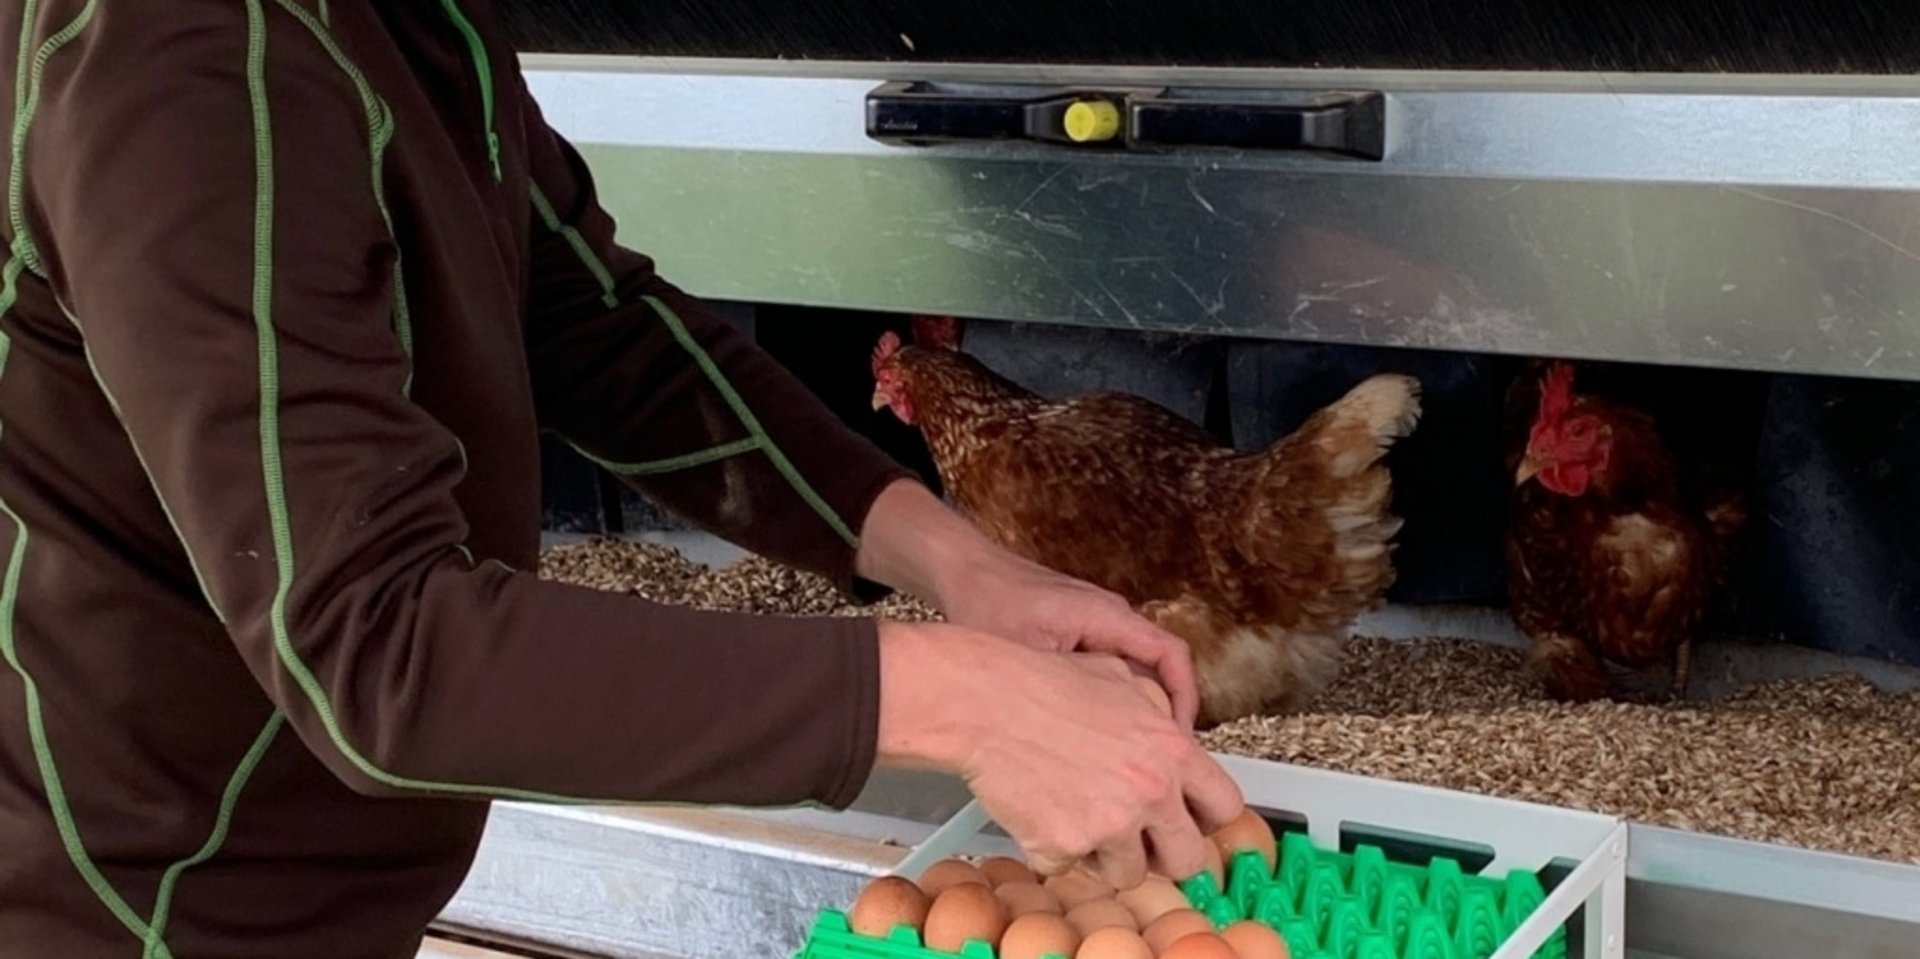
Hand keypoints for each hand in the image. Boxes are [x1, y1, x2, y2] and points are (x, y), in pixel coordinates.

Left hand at [854, 479, 1199, 726]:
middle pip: (1161, 670)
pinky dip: (1113, 704)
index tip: (1181, 741)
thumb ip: (1060, 691)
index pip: (1170, 656)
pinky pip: (1113, 673)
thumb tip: (1084, 743)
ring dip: (1138, 714)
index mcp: (1107, 616)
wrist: (962, 571)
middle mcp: (1112, 618)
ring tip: (1128, 759)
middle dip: (1164, 718)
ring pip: (1137, 675)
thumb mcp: (1022, 654)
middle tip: (1158, 763)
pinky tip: (1095, 739)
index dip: (1185, 701)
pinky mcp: (1081, 637)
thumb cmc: (985, 601)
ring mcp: (1098, 626)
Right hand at [874, 621, 1243, 889]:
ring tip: (1076, 814)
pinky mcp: (1064, 848)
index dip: (1207, 819)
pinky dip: (1054, 849)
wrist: (981, 703)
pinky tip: (1040, 811)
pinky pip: (1070, 868)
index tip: (1191, 822)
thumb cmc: (1042, 683)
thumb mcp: (1119, 677)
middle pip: (1188, 860)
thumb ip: (1158, 710)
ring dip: (1105, 854)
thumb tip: (1173, 731)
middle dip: (1164, 853)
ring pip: (1129, 873)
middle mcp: (1150, 793)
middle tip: (1138, 838)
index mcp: (1172, 751)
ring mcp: (1109, 826)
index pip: (1226, 807)